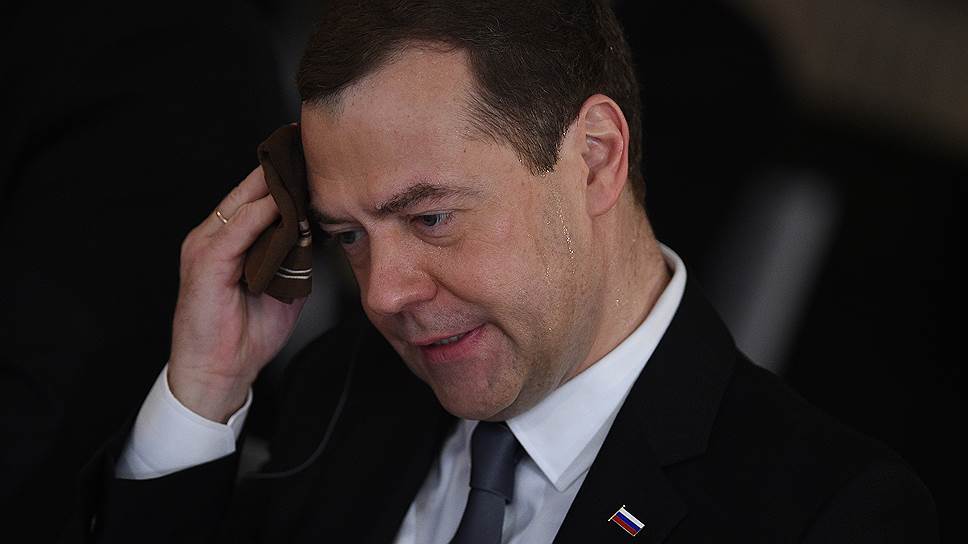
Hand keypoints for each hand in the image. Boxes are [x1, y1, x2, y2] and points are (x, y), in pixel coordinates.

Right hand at [168, 166, 307, 421]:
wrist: (218, 373)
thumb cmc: (246, 334)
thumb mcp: (284, 287)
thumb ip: (297, 257)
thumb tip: (322, 234)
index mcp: (231, 239)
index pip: (258, 194)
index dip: (286, 173)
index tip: (315, 153)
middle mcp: (215, 236)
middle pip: (250, 189)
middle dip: (282, 166)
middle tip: (311, 144)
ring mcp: (206, 247)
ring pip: (243, 203)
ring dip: (275, 184)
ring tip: (305, 165)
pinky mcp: (205, 264)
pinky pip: (235, 231)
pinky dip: (260, 215)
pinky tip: (283, 204)